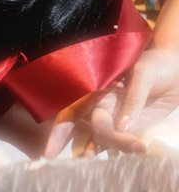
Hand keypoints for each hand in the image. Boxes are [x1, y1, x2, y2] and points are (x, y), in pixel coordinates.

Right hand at [45, 48, 178, 155]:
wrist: (175, 70)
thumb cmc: (155, 64)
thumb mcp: (142, 73)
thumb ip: (132, 98)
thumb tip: (122, 125)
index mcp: (98, 88)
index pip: (72, 110)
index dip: (60, 129)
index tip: (50, 152)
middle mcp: (103, 106)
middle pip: (94, 130)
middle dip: (106, 141)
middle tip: (135, 144)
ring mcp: (118, 118)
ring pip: (106, 140)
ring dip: (117, 147)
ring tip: (138, 146)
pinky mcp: (134, 128)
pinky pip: (120, 144)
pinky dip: (121, 150)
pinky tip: (134, 150)